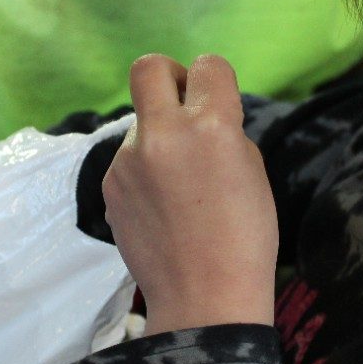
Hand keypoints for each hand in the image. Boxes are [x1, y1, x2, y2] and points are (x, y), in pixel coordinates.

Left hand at [103, 54, 278, 336]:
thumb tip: (202, 118)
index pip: (208, 65)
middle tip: (181, 104)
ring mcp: (128, 160)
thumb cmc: (246, 238)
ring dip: (159, 137)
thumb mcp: (252, 172)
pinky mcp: (110, 185)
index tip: (218, 101)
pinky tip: (162, 208)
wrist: (204, 297)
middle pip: (148, 68)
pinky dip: (145, 171)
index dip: (216, 80)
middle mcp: (163, 133)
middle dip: (168, 76)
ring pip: (141, 123)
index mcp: (211, 126)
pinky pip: (129, 160)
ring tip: (180, 187)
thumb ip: (224, 133)